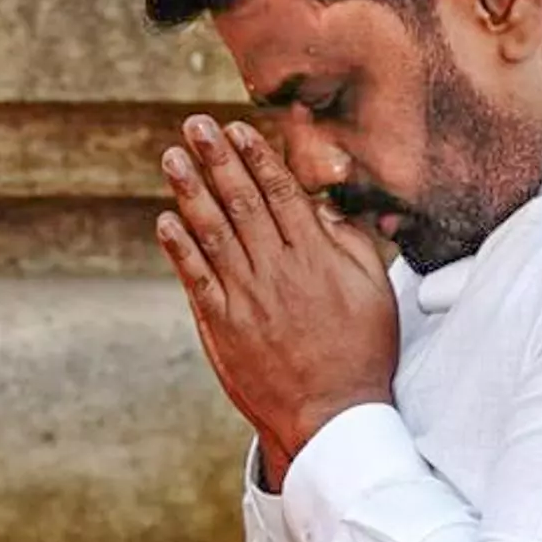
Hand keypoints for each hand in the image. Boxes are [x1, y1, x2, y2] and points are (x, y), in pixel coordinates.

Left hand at [156, 116, 396, 477]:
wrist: (331, 415)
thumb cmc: (360, 352)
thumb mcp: (375, 290)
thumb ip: (350, 241)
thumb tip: (326, 204)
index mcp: (315, 257)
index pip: (281, 193)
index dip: (256, 157)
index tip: (237, 129)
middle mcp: (277, 271)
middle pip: (242, 202)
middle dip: (216, 159)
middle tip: (195, 126)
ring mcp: (245, 298)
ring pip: (213, 233)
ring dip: (190, 192)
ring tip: (172, 158)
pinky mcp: (222, 326)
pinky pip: (196, 278)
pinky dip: (179, 248)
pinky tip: (166, 220)